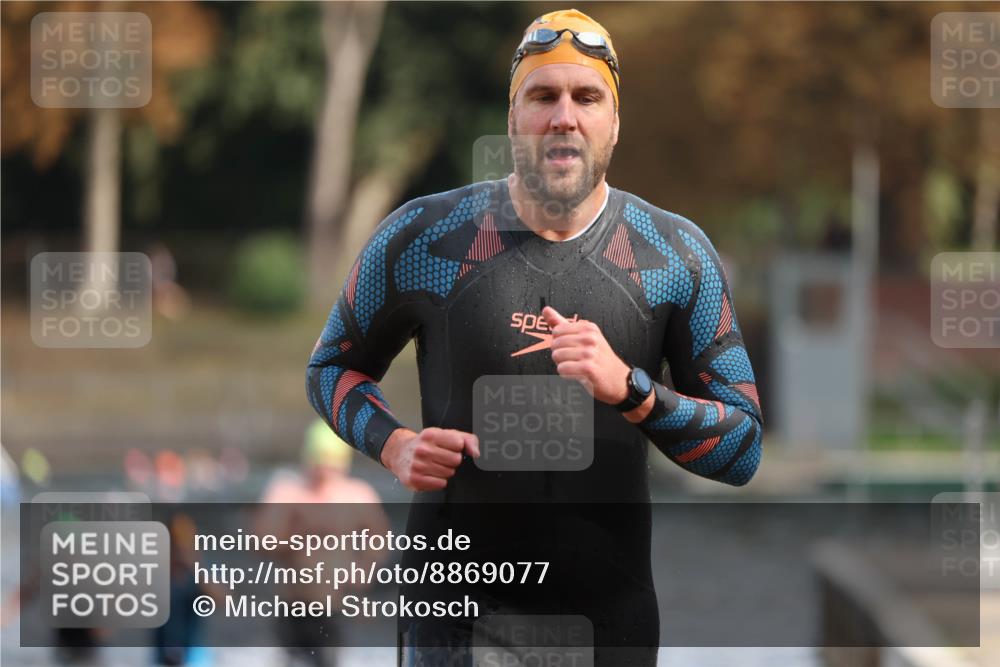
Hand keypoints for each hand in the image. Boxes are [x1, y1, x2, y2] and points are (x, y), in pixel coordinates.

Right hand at [380, 427, 479, 490]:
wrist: (399, 453)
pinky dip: (438, 481)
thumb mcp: (445, 434)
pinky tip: (430, 473)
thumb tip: (476, 453)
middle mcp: (422, 449)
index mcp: (430, 435)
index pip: (459, 444)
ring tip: (434, 464)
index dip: (457, 447)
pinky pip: (441, 484)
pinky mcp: (415, 480)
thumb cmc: (425, 444)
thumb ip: (467, 439)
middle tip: (440, 457)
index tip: (448, 447)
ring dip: (445, 471)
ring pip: (449, 473)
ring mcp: (418, 465)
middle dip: (451, 460)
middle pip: (455, 460)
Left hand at [542, 306, 653, 421]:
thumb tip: (546, 310)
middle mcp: (590, 338)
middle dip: (561, 354)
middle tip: (575, 359)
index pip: (557, 331)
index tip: (572, 347)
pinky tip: (578, 373)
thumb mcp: (583, 336)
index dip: (560, 342)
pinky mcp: (588, 368)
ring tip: (577, 366)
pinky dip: (567, 374)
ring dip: (564, 365)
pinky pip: (562, 369)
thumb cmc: (600, 358)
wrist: (618, 379)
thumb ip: (562, 323)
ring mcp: (589, 353)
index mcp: (588, 328)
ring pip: (557, 357)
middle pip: (555, 344)